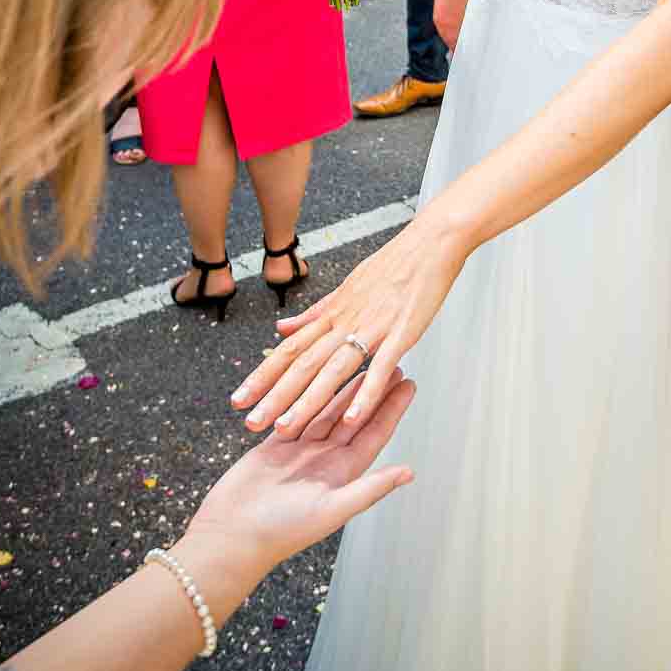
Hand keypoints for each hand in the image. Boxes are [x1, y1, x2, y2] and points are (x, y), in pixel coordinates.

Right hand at [184, 368, 415, 583]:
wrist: (232, 535)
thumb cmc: (282, 531)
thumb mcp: (331, 509)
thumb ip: (369, 488)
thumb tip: (409, 473)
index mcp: (342, 474)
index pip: (373, 433)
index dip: (392, 408)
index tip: (408, 384)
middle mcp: (324, 460)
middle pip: (354, 416)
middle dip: (371, 389)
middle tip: (389, 361)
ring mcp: (299, 451)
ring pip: (325, 410)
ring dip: (342, 387)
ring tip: (357, 360)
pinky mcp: (273, 444)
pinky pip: (294, 412)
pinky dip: (304, 394)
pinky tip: (315, 375)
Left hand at [229, 212, 468, 438]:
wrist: (430, 243)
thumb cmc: (393, 265)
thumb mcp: (346, 287)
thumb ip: (314, 314)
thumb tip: (281, 328)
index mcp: (333, 313)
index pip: (290, 348)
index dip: (263, 375)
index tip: (239, 399)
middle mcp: (346, 321)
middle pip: (304, 363)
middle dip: (275, 395)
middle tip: (251, 423)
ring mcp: (373, 327)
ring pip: (333, 369)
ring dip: (307, 401)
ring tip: (286, 427)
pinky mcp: (401, 333)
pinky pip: (379, 367)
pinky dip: (364, 393)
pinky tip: (351, 419)